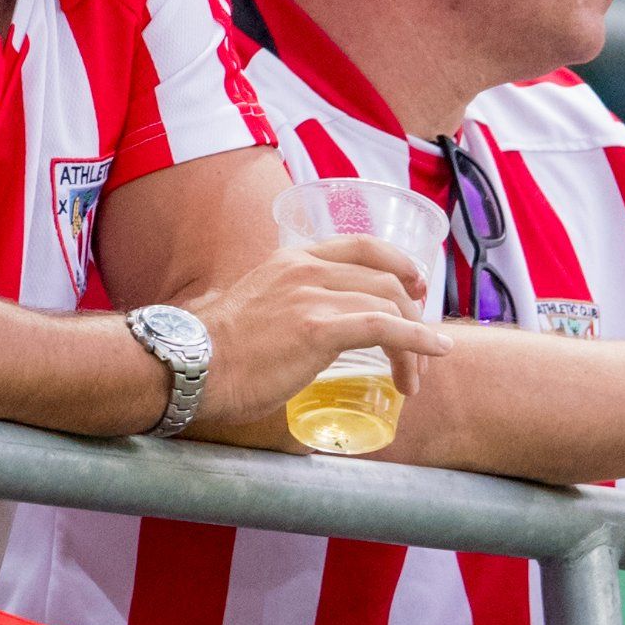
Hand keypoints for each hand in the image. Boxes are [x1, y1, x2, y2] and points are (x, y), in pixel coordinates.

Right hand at [174, 234, 450, 424]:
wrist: (189, 365)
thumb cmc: (217, 354)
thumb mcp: (259, 310)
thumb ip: (289, 309)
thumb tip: (309, 338)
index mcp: (292, 259)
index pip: (361, 245)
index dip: (399, 262)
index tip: (417, 286)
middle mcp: (306, 269)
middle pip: (385, 279)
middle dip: (413, 315)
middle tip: (423, 349)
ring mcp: (313, 296)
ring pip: (389, 306)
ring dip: (414, 343)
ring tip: (415, 378)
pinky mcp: (319, 328)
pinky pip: (385, 327)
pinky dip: (417, 340)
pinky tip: (434, 352)